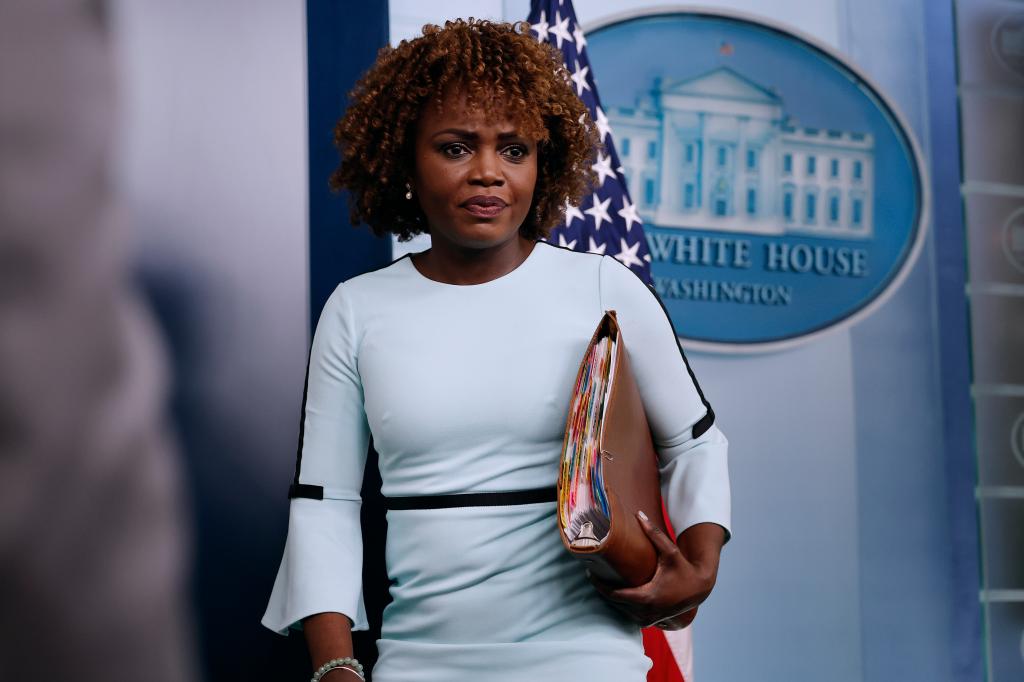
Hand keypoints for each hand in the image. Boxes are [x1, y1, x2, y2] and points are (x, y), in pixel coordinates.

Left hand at [588, 513, 723, 628]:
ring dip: (611, 599)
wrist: (699, 589)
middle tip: (593, 574)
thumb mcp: (670, 551)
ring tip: (601, 582)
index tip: (590, 574)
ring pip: (622, 612)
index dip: (600, 585)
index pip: (615, 595)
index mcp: (648, 596)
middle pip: (615, 603)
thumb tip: (639, 513)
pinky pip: (630, 616)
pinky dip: (622, 606)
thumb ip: (654, 533)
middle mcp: (647, 612)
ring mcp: (649, 620)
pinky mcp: (651, 622)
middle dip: (603, 590)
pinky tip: (615, 593)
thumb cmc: (683, 569)